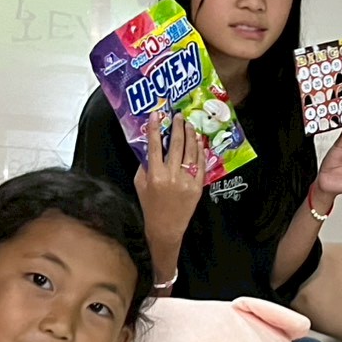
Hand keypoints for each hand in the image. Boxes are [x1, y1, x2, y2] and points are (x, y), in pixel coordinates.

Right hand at [135, 112, 205, 244]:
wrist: (166, 227)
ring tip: (189, 124)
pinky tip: (198, 141)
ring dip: (190, 136)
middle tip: (178, 116)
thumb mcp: (140, 184)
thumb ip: (144, 165)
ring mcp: (186, 181)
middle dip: (177, 128)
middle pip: (176, 145)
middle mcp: (171, 176)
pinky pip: (200, 164)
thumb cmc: (150, 204)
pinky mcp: (197, 186)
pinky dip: (199, 151)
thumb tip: (150, 145)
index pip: (155, 146)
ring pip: (190, 152)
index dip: (155, 128)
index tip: (156, 114)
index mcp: (155, 175)